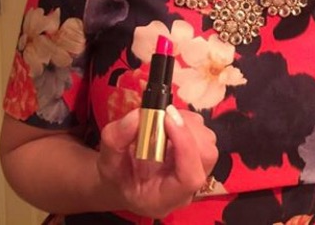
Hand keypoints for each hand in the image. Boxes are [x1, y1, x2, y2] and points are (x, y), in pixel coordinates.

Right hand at [97, 106, 217, 217]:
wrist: (124, 178)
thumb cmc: (116, 174)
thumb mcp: (106, 159)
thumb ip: (117, 139)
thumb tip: (138, 115)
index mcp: (164, 199)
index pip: (190, 178)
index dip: (185, 145)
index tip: (168, 119)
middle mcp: (187, 188)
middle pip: (205, 156)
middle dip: (187, 129)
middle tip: (164, 115)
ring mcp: (197, 169)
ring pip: (207, 141)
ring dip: (187, 122)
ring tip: (164, 119)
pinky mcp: (199, 152)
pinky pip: (203, 132)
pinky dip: (187, 120)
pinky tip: (169, 122)